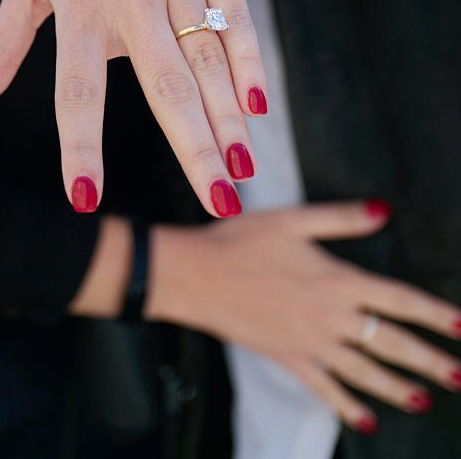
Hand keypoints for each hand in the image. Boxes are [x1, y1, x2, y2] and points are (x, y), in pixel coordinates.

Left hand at [0, 0, 265, 217]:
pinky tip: (255, 108)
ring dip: (227, 118)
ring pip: (208, 56)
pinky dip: (249, 62)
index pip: (77, 85)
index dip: (80, 142)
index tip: (85, 197)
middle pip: (165, 79)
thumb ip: (3, 43)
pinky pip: (237, 18)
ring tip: (240, 173)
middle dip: (193, 146)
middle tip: (217, 204)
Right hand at [148, 201, 460, 432]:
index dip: (435, 313)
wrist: (197, 275)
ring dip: (400, 389)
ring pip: (366, 373)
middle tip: (460, 375)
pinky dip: (349, 408)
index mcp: (337, 279)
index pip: (399, 299)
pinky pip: (326, 389)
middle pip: (392, 344)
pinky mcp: (289, 358)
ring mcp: (311, 343)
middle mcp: (331, 316)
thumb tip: (384, 209)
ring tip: (426, 400)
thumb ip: (342, 217)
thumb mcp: (293, 219)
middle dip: (431, 362)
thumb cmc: (240, 240)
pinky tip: (367, 422)